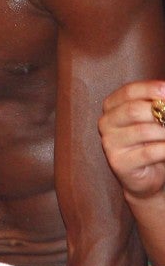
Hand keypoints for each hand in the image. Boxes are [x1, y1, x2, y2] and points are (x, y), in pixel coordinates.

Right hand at [99, 80, 164, 199]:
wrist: (145, 176)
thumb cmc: (149, 142)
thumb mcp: (149, 119)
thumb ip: (154, 104)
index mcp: (111, 106)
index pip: (129, 91)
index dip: (150, 89)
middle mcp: (106, 122)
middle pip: (133, 110)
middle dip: (160, 111)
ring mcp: (110, 143)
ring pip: (143, 131)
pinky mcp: (119, 163)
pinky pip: (148, 153)